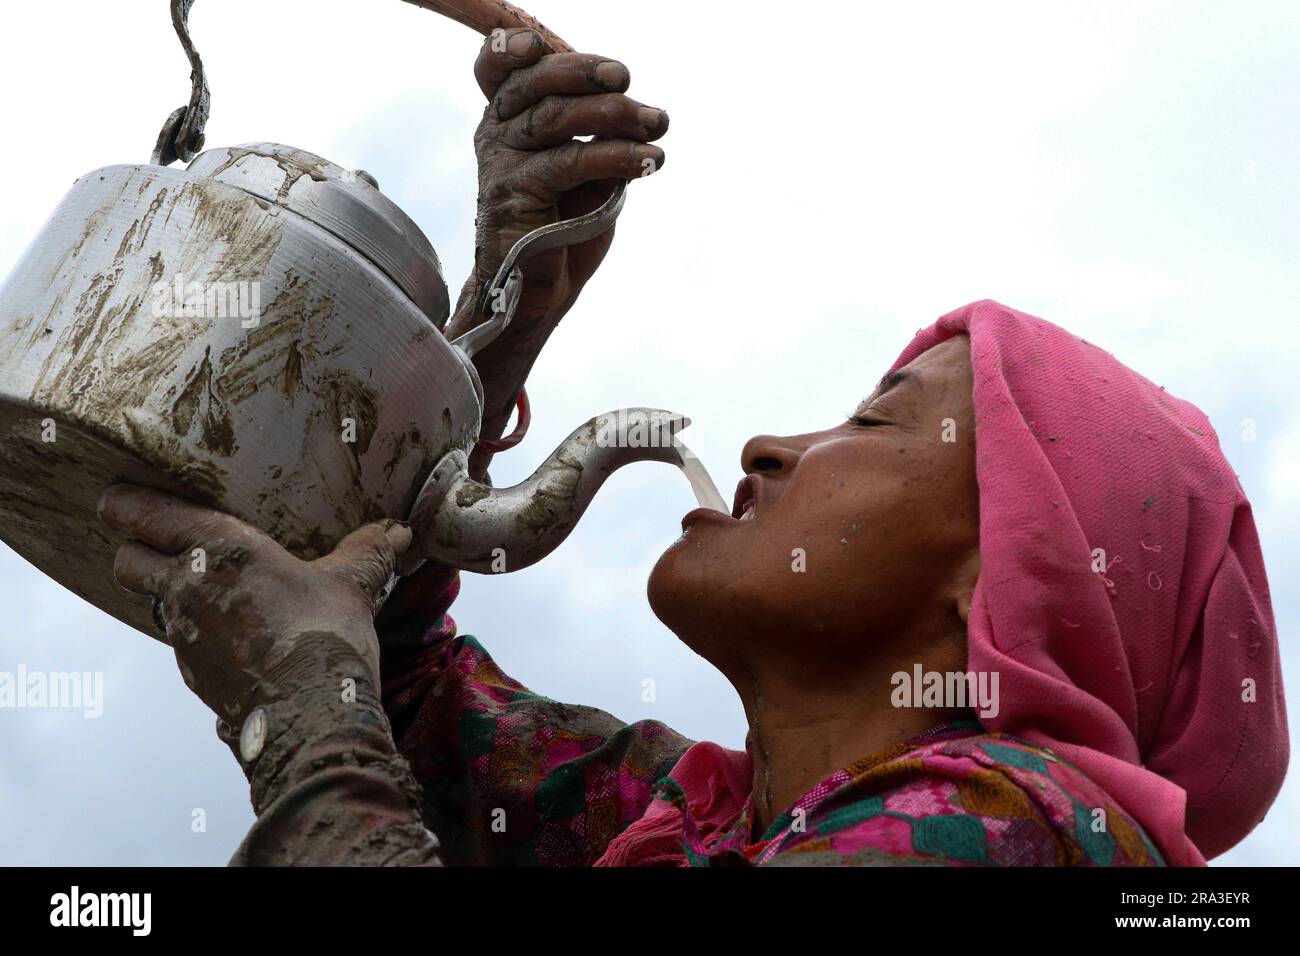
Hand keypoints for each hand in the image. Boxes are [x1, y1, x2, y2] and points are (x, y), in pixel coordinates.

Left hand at [98, 484, 411, 724]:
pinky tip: (236, 637)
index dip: (126, 504)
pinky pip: (184, 641)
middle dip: (135, 550)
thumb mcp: (351, 583)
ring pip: (154, 603)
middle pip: (127, 561)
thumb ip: (365, 552)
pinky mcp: (193, 670)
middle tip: (156, 544)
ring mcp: (185, 633)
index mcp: (220, 547)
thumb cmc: (324, 634)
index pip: (145, 515)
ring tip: (206, 592)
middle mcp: (188, 585)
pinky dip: (200, 634)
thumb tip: (397, 530)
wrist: (311, 712)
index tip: (119, 498)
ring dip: (170, 594)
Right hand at [454, 27, 667, 324]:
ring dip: (616, 116)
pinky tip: (649, 162)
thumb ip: (599, 134)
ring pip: (555, 119)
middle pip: (534, 83)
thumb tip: (642, 114)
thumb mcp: (588, 169)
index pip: (498, 67)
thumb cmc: (565, 225)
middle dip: (584, 73)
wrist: (541, 291)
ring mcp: (500, 164)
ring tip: (658, 124)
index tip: (542, 43)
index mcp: (508, 118)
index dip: (513, 47)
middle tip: (626, 77)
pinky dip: (615, 157)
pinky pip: (568, 162)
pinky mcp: (513, 196)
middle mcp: (496, 133)